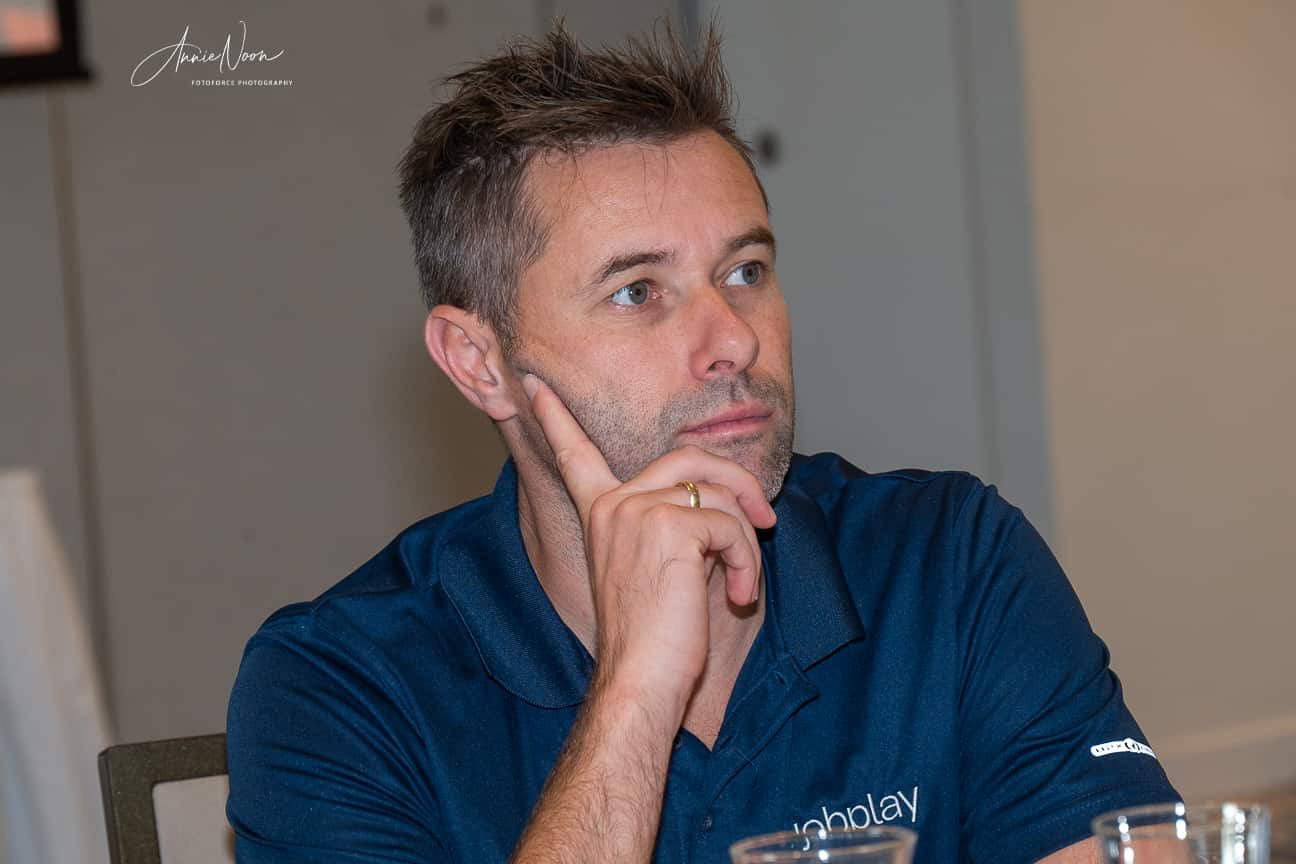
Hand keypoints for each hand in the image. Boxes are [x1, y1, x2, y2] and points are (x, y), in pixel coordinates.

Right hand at [522, 373, 775, 713]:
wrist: (641, 681)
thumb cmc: (653, 640)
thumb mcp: (656, 570)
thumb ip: (673, 525)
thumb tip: (728, 501)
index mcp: (600, 513)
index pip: (574, 453)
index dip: (556, 416)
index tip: (534, 382)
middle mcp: (613, 504)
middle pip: (690, 457)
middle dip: (739, 482)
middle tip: (765, 519)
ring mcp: (638, 511)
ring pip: (721, 494)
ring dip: (747, 539)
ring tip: (742, 581)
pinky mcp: (670, 527)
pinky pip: (732, 526)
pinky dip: (748, 561)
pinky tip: (737, 596)